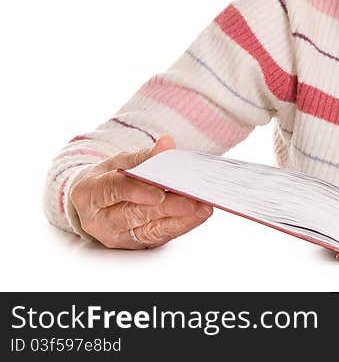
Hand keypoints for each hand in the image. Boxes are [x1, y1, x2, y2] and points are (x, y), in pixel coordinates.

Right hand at [68, 135, 212, 249]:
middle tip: (192, 201)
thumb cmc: (107, 179)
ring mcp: (116, 235)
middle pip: (135, 214)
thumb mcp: (119, 161)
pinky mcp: (133, 244)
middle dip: (167, 207)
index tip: (160, 192)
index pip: (113, 190)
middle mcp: (99, 219)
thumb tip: (166, 144)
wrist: (92, 203)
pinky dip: (179, 226)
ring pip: (148, 229)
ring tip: (201, 208)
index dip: (137, 191)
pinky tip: (197, 217)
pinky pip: (158, 237)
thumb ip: (144, 156)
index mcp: (89, 192)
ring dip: (179, 220)